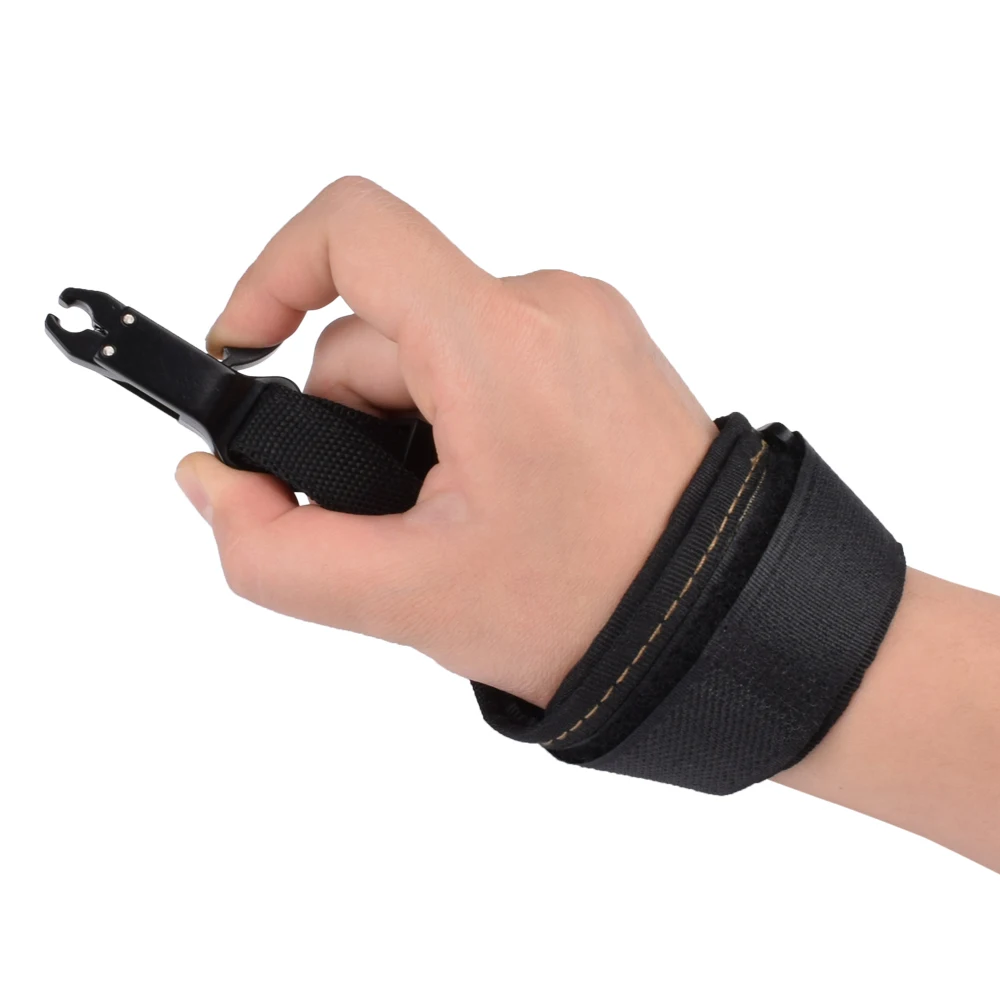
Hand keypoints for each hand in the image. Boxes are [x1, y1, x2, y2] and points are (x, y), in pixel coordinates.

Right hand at [176, 177, 716, 706]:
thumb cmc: (596, 611)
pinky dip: (465, 415)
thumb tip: (212, 481)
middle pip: (383, 326)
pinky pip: (493, 352)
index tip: (243, 348)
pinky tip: (500, 493)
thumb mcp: (407, 599)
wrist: (725, 622)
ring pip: (435, 344)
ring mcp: (587, 321)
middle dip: (359, 424)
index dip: (270, 274)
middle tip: (404, 517)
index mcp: (502, 346)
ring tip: (465, 517)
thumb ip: (272, 549)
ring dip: (415, 426)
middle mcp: (553, 306)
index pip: (354, 230)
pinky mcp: (604, 344)